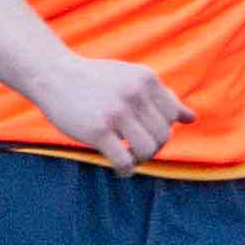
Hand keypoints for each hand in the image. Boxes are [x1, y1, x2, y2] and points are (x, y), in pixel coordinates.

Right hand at [29, 55, 191, 171]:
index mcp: (145, 79)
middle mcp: (133, 93)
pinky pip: (124, 161)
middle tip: (134, 147)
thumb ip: (161, 97)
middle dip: (152, 147)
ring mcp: (115, 112)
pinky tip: (120, 167)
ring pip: (148, 150)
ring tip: (128, 156)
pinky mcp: (97, 130)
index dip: (161, 129)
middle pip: (163, 136)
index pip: (172, 117)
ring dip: (141, 159)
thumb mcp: (131, 79)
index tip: (143, 130)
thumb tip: (192, 118)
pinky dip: (126, 170)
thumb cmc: (95, 80)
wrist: (53, 75)